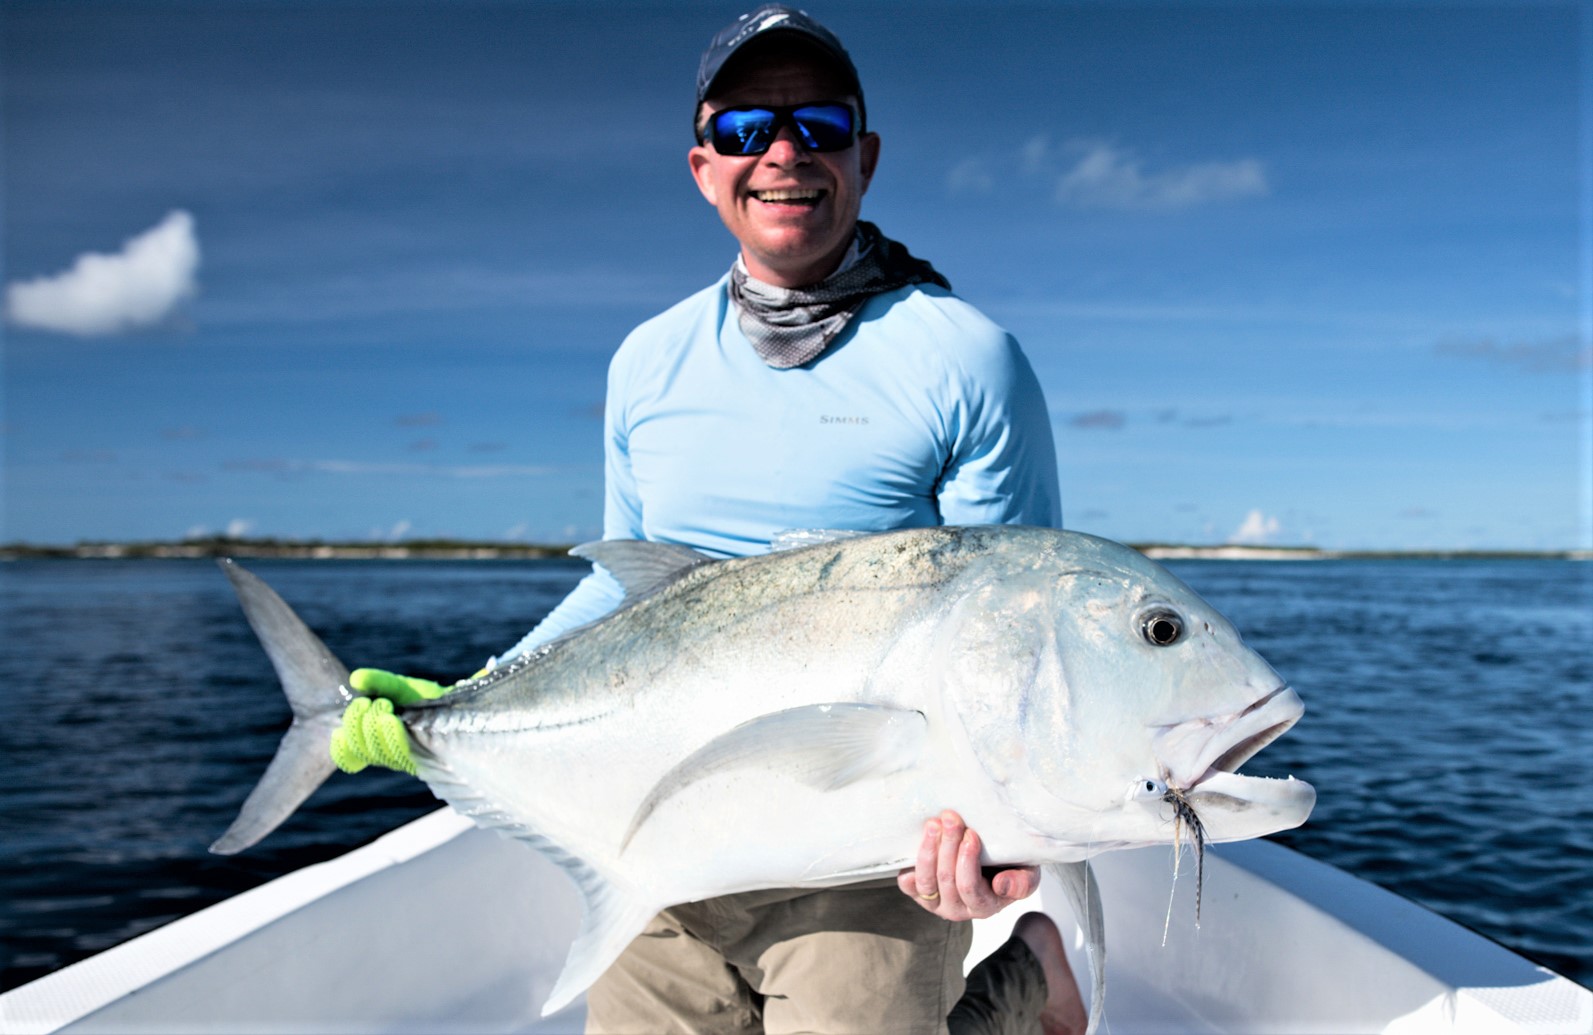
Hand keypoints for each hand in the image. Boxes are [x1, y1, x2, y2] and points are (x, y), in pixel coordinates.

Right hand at [328, 668, 456, 775]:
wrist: (458, 703)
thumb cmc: (421, 697)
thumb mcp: (396, 686)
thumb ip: (377, 682)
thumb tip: (356, 679)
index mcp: (373, 741)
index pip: (347, 756)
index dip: (340, 747)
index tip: (341, 728)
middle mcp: (387, 753)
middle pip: (362, 751)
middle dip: (357, 725)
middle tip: (366, 703)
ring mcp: (405, 757)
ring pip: (380, 753)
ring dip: (375, 728)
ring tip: (382, 706)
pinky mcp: (425, 756)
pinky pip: (403, 754)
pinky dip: (393, 734)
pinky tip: (393, 718)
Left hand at [897, 810, 1039, 920]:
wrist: (994, 865)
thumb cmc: (1010, 867)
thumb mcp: (1026, 873)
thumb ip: (1022, 883)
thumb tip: (1001, 885)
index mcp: (985, 906)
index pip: (970, 887)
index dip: (967, 860)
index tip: (971, 834)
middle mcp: (958, 909)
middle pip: (946, 879)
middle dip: (948, 845)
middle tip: (951, 818)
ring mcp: (936, 903)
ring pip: (926, 880)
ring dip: (928, 849)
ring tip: (934, 824)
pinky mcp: (920, 893)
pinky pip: (909, 885)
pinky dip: (909, 868)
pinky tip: (914, 847)